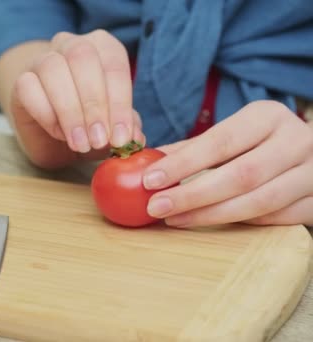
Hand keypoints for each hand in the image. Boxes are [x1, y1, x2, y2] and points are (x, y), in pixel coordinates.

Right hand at [6, 30, 142, 168]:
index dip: (120, 103)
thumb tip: (135, 137)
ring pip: (54, 69)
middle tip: (99, 140)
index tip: (121, 137)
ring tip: (81, 143)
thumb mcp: (112, 127)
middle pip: (82, 58)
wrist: (51, 135)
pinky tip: (59, 134)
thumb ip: (126, 127)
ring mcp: (42, 60)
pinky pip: (30, 88)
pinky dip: (47, 115)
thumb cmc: (88, 123)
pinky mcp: (20, 80)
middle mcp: (71, 45)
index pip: (113, 65)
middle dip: (94, 104)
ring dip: (70, 111)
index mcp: (102, 46)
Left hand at [142, 100, 312, 227]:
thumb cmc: (261, 142)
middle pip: (241, 175)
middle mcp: (297, 141)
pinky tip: (210, 222)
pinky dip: (239, 223)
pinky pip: (276, 219)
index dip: (184, 163)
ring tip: (174, 219)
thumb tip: (145, 162)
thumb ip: (193, 148)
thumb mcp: (233, 133)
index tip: (150, 179)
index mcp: (268, 116)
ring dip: (211, 215)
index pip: (221, 142)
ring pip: (259, 202)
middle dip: (192, 195)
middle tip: (157, 206)